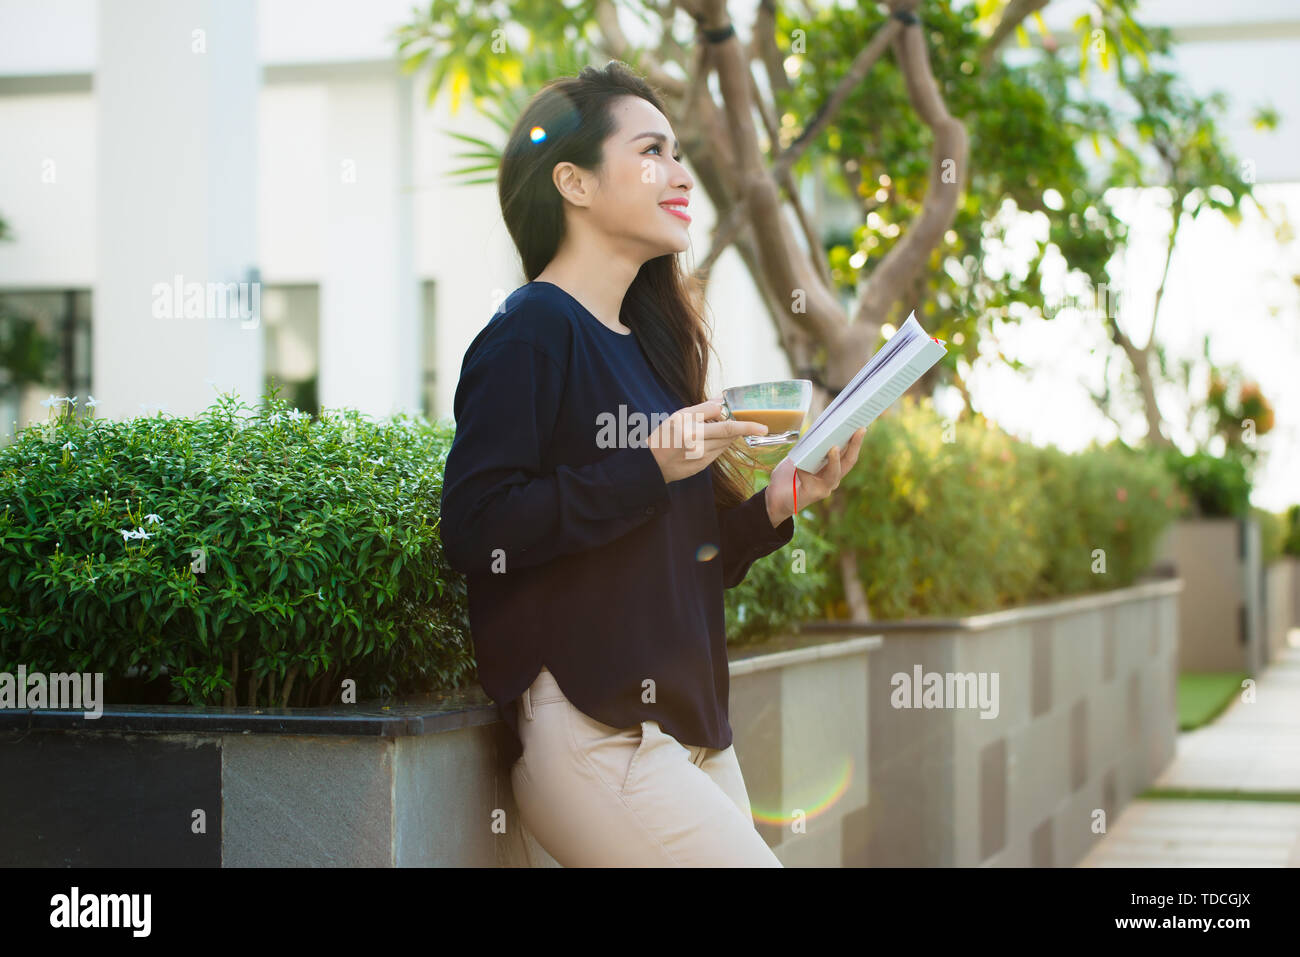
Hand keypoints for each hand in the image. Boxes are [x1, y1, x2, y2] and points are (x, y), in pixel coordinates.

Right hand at [647, 398, 766, 483]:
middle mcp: (697, 443)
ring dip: (728, 435)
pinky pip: (718, 452)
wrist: (651, 464)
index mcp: (690, 428)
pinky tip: (708, 441)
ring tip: (716, 429)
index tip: (763, 427)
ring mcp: (701, 457)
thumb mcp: (678, 415)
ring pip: (725, 443)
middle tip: (755, 425)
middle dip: (741, 428)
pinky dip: (719, 444)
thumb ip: (703, 408)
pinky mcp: (702, 466)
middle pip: (729, 434)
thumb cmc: (663, 436)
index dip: (747, 426)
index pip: (726, 424)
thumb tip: (721, 400)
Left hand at [764, 426, 866, 525]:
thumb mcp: (800, 456)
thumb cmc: (788, 476)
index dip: (855, 439)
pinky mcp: (812, 494)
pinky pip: (810, 478)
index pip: (848, 453)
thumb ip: (810, 446)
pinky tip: (798, 465)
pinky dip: (803, 470)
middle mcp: (832, 478)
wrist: (774, 498)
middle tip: (860, 429)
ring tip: (834, 448)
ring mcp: (824, 488)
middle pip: (849, 461)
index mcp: (832, 467)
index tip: (861, 425)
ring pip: (835, 473)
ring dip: (835, 460)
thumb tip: (817, 429)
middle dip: (855, 445)